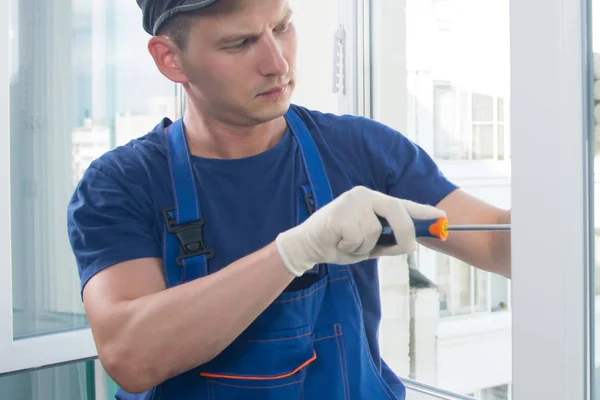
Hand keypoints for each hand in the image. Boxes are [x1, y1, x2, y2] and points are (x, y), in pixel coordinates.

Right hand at [275, 186, 445, 275]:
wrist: (308, 245)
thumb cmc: (341, 243)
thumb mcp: (370, 244)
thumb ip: (390, 240)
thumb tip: (413, 242)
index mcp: (373, 201)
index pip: (402, 204)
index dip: (424, 210)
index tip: (443, 217)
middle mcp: (365, 195)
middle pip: (397, 211)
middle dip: (406, 233)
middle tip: (407, 248)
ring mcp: (352, 202)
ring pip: (376, 232)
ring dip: (365, 247)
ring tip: (348, 244)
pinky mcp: (341, 213)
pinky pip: (359, 238)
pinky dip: (352, 248)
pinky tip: (339, 242)